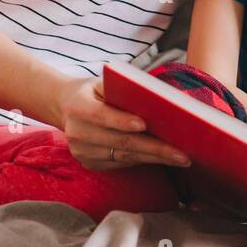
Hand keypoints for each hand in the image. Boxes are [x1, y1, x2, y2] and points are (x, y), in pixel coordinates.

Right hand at [55, 76, 190, 170]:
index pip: (101, 115)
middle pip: (120, 142)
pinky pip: (120, 164)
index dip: (122, 121)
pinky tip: (162, 159)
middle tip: (181, 153)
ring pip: (124, 156)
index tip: (144, 124)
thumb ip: (123, 86)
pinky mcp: (89, 163)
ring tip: (180, 158)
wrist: (65, 106)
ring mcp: (81, 151)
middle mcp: (77, 132)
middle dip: (154, 148)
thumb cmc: (94, 91)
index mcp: (78, 107)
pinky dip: (143, 161)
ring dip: (154, 158)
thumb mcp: (103, 82)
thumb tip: (158, 96)